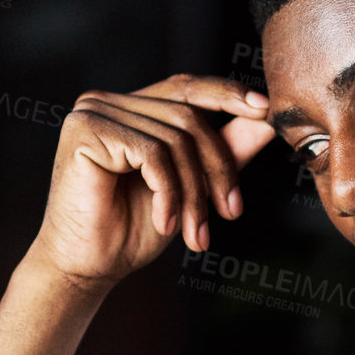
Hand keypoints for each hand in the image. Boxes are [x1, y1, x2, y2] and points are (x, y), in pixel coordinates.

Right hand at [27, 74, 277, 290]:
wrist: (89, 267)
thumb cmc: (133, 229)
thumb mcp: (192, 184)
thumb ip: (224, 148)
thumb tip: (268, 116)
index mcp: (130, 107)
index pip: (186, 88)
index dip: (227, 94)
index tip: (265, 110)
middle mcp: (108, 101)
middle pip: (188, 117)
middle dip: (218, 168)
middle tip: (230, 213)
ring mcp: (93, 112)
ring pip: (175, 139)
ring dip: (195, 193)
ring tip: (195, 234)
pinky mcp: (86, 131)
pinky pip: (153, 153)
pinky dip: (169, 193)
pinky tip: (165, 223)